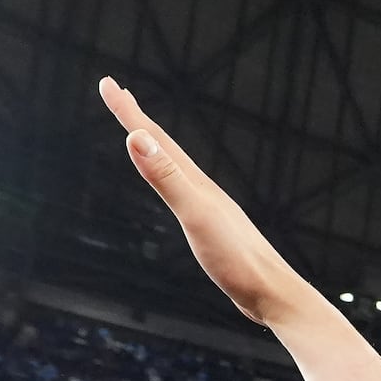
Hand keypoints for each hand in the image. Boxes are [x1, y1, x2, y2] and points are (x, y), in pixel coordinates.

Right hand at [98, 78, 317, 328]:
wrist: (274, 296)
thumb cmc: (237, 261)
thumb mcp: (195, 215)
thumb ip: (167, 178)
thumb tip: (137, 137)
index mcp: (198, 184)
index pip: (156, 139)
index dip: (129, 111)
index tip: (107, 84)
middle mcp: (205, 190)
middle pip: (167, 148)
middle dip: (139, 120)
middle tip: (117, 94)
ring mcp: (212, 210)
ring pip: (177, 170)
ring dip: (156, 148)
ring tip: (143, 136)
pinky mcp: (216, 231)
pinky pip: (185, 194)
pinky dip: (172, 181)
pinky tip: (177, 188)